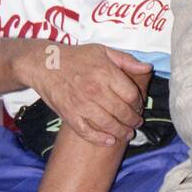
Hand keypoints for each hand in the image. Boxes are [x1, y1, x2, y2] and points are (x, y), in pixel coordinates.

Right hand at [23, 42, 151, 145]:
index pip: (131, 95)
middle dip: (133, 121)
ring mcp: (81, 104)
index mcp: (106, 73)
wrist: (44, 64)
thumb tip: (147, 68)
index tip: (139, 107)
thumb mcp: (103, 51)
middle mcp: (95, 90)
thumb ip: (127, 60)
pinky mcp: (69, 114)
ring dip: (121, 132)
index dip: (139, 104)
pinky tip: (109, 141)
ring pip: (108, 124)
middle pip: (122, 112)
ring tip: (128, 134)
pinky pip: (87, 132)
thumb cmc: (76, 57)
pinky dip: (100, 139)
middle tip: (136, 123)